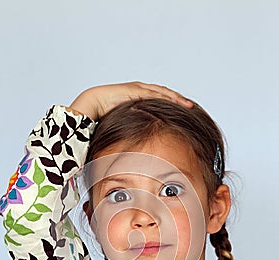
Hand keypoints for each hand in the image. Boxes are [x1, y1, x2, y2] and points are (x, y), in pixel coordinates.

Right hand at [69, 82, 192, 119]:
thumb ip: (131, 129)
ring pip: (163, 93)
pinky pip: (155, 94)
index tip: (183, 113)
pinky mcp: (136, 89)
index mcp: (138, 98)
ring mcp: (139, 88)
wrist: (91, 104)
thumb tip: (136, 146)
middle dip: (178, 101)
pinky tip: (177, 102)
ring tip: (189, 105)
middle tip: (192, 108)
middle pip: (164, 95)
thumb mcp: (123, 123)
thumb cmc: (103, 115)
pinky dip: (167, 97)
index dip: (172, 105)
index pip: (159, 100)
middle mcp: (140, 91)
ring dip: (177, 98)